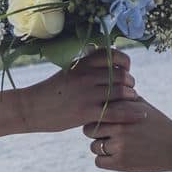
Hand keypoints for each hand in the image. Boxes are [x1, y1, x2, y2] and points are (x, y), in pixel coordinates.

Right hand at [21, 49, 143, 132]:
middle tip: (130, 91)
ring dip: (132, 98)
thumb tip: (106, 60)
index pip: (114, 56)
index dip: (125, 63)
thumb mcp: (68, 72)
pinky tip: (142, 116)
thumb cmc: (50, 91)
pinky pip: (117, 112)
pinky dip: (133, 113)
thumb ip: (87, 67)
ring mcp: (86, 94)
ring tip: (131, 102)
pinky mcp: (86, 112)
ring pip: (123, 92)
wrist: (30, 108)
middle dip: (131, 84)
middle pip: (122, 76)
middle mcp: (86, 75)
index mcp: (82, 63)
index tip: (125, 71)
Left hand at [83, 97, 171, 171]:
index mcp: (122, 110)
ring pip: (94, 146)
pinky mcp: (121, 162)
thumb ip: (122, 98)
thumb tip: (103, 90)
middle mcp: (119, 126)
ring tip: (115, 146)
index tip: (103, 121)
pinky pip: (99, 161)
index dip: (97, 117)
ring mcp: (120, 145)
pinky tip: (115, 156)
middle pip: (90, 129)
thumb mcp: (142, 105)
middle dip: (96, 132)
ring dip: (101, 147)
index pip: (95, 112)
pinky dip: (104, 160)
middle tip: (107, 135)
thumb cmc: (157, 124)